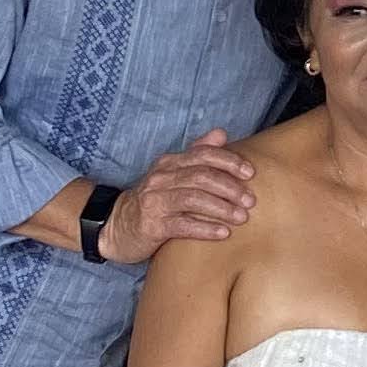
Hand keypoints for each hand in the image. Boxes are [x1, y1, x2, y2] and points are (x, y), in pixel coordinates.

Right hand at [99, 131, 258, 259]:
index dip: (229, 162)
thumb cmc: (154, 201)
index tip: (250, 173)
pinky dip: (205, 228)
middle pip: (202, 176)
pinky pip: (183, 224)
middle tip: (251, 200)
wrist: (116, 227)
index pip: (203, 155)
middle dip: (230, 187)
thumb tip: (221, 133)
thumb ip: (196, 154)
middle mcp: (161, 178)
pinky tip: (223, 233)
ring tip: (242, 217)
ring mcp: (155, 201)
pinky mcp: (152, 225)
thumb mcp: (172, 174)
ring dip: (222, 208)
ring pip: (194, 199)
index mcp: (169, 163)